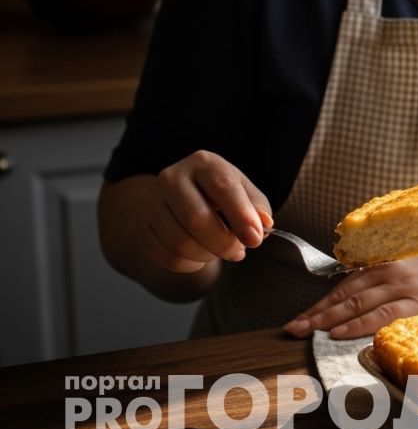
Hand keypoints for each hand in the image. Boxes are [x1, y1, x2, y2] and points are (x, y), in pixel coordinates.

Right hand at [138, 150, 272, 273]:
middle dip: (223, 243)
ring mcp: (152, 203)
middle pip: (196, 219)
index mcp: (204, 163)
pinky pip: (169, 258)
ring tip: (220, 251)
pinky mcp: (143, 228)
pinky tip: (201, 256)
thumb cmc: (221, 197)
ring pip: (181, 243)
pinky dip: (192, 264)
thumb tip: (263, 224)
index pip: (223, 188)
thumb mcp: (244, 193)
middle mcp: (172, 178)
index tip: (255, 239)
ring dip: (208, 256)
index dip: (241, 217)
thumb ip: (257, 207)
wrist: (180, 200)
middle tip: (238, 251)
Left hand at [284, 237, 417, 338]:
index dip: (323, 302)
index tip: (303, 316)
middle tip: (291, 328)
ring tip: (306, 331)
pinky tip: (339, 331)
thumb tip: (374, 303)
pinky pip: (382, 313)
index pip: (347, 286)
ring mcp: (406, 285)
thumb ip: (397, 285)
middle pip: (345, 294)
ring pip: (357, 303)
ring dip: (328, 317)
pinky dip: (358, 323)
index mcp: (390, 267)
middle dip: (316, 312)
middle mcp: (393, 273)